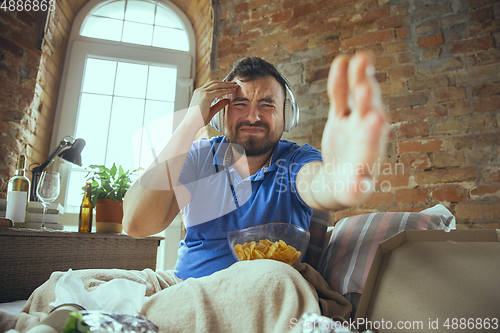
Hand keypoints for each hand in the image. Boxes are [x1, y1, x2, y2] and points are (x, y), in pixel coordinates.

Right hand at [187, 80, 237, 127]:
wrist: (191, 123)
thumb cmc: (199, 119)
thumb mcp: (211, 110)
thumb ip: (219, 104)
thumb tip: (227, 100)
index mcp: (199, 93)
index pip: (212, 85)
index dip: (221, 85)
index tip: (229, 86)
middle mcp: (200, 90)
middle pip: (215, 83)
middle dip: (226, 83)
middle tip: (234, 84)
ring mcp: (202, 92)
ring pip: (217, 85)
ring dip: (227, 85)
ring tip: (235, 86)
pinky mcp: (205, 96)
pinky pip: (218, 91)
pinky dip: (226, 90)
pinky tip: (232, 91)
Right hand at [321, 51, 388, 206]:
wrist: (338, 179)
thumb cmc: (348, 187)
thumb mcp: (351, 191)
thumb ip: (355, 187)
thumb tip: (358, 188)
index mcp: (371, 152)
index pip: (374, 139)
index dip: (374, 130)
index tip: (375, 118)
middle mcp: (366, 133)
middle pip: (370, 112)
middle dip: (369, 99)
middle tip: (366, 85)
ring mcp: (355, 122)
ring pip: (359, 97)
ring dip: (360, 79)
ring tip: (360, 59)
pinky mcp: (342, 117)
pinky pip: (341, 96)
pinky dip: (340, 80)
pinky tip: (340, 61)